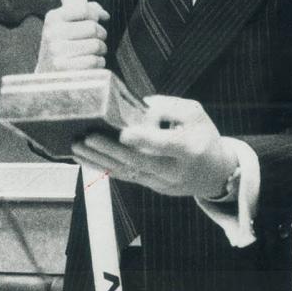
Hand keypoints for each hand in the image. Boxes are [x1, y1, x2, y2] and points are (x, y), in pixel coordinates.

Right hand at [35, 2, 109, 72]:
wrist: (48, 72)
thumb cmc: (64, 43)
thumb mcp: (67, 23)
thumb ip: (87, 11)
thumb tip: (105, 15)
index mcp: (53, 18)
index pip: (85, 10)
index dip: (96, 15)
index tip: (96, 21)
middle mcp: (52, 34)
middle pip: (92, 27)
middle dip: (101, 33)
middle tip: (98, 38)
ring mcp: (56, 52)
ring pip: (96, 45)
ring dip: (102, 49)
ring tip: (96, 51)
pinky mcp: (64, 69)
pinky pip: (93, 61)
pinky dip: (99, 62)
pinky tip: (94, 62)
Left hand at [72, 95, 235, 198]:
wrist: (214, 174)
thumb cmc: (203, 137)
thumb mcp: (196, 115)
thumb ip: (169, 106)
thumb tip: (139, 105)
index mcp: (189, 149)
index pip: (166, 145)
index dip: (145, 140)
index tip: (124, 132)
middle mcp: (173, 169)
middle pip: (139, 162)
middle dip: (111, 151)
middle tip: (88, 138)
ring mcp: (160, 182)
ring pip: (126, 172)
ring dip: (99, 160)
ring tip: (77, 147)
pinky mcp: (149, 185)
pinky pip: (123, 176)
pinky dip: (102, 167)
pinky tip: (83, 158)